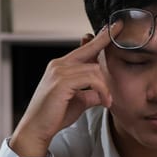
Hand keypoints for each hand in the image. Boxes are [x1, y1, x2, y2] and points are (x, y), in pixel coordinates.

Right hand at [9, 23, 120, 156]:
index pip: (84, 48)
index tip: (113, 27)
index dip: (99, 38)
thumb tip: (103, 93)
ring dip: (105, 87)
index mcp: (61, 66)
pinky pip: (91, 79)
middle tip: (120, 29)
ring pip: (94, 70)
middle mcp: (59, 64)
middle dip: (105, 40)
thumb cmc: (54, 116)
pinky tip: (104, 102)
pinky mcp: (62, 82)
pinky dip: (102, 91)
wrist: (36, 129)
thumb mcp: (78, 101)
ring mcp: (59, 72)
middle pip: (89, 50)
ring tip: (108, 101)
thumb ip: (90, 93)